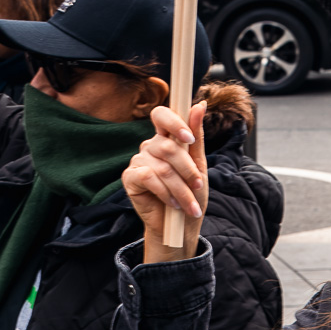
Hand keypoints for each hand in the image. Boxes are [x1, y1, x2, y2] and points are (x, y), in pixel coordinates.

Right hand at [122, 102, 207, 262]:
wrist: (181, 225)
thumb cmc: (191, 192)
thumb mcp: (199, 164)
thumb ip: (196, 136)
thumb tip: (200, 104)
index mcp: (166, 138)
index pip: (162, 115)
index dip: (174, 122)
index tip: (188, 138)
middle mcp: (150, 146)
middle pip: (168, 147)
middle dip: (187, 170)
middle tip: (198, 186)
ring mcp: (138, 161)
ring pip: (162, 167)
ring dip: (180, 189)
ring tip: (188, 204)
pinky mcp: (130, 178)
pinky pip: (149, 178)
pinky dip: (165, 193)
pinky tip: (171, 203)